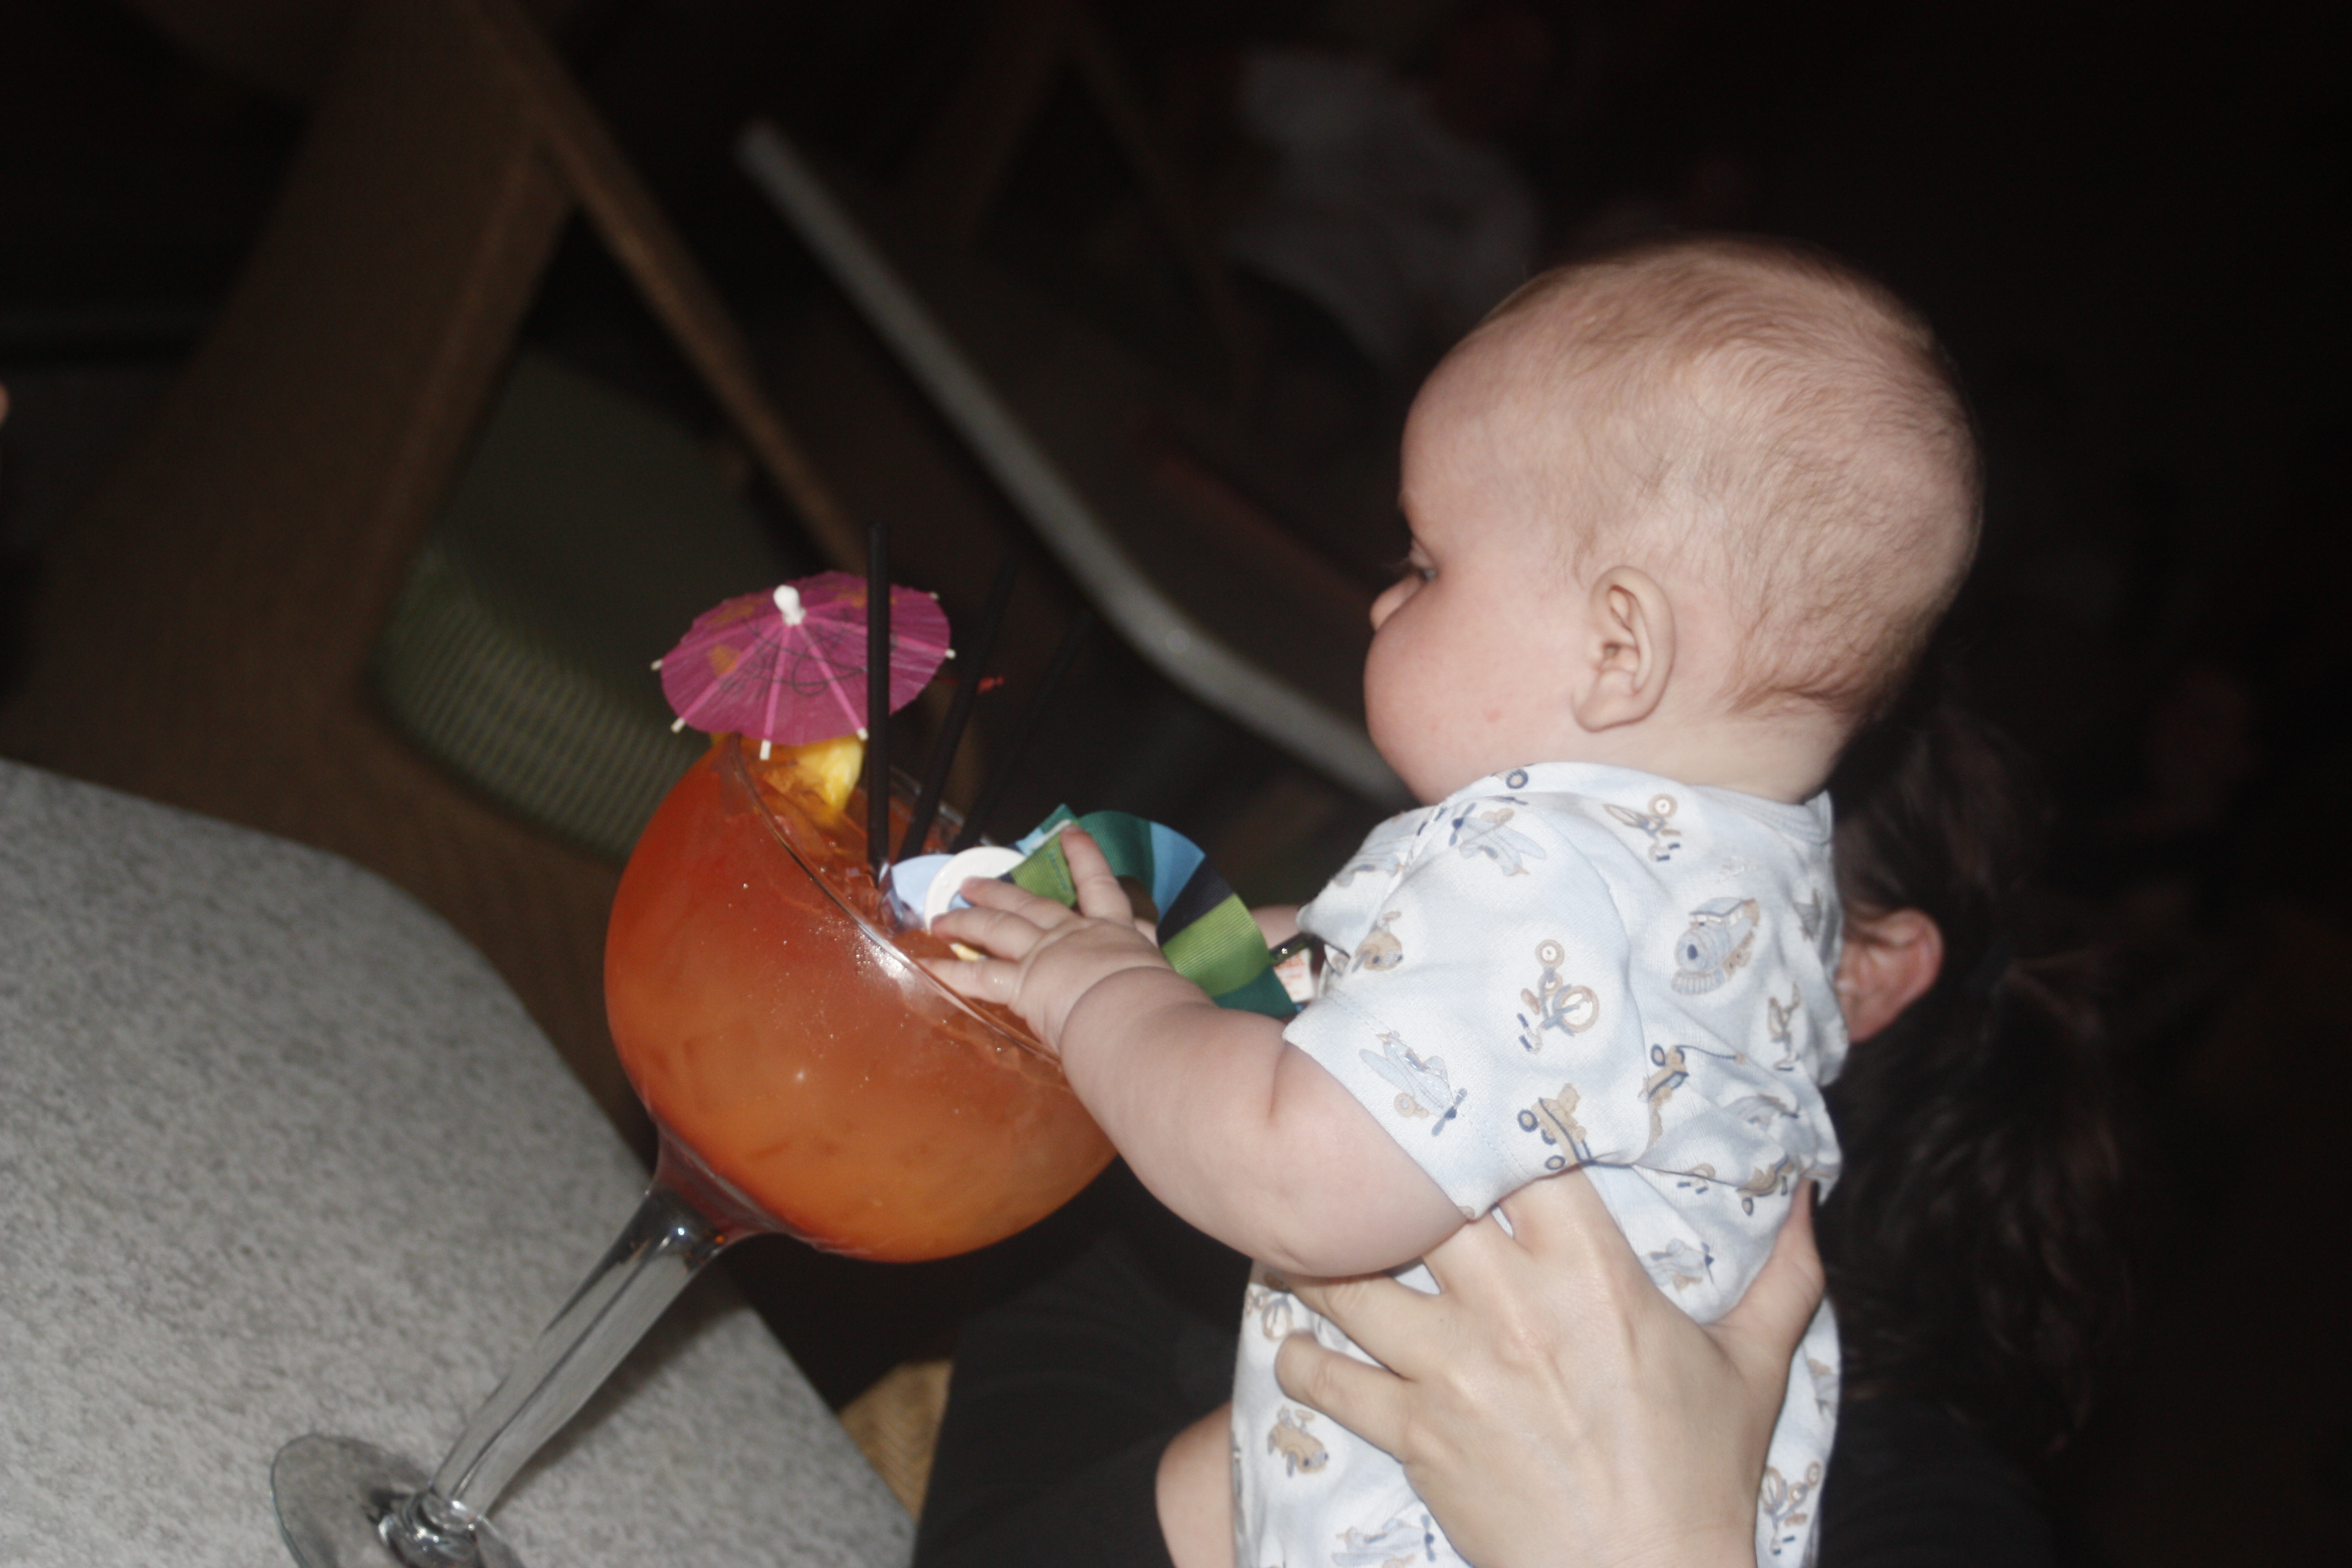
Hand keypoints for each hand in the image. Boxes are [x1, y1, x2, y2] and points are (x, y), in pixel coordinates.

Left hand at [929, 827, 1176, 1050]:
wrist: (1136, 1011)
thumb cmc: (1159, 999)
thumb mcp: (1164, 973)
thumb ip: (1152, 963)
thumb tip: (1159, 970)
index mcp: (1115, 932)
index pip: (1100, 887)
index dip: (1085, 858)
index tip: (1070, 834)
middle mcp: (1073, 936)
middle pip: (1031, 905)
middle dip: (1000, 892)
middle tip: (972, 882)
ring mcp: (1044, 956)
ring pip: (998, 930)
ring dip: (967, 921)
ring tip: (941, 916)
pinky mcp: (1023, 983)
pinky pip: (979, 977)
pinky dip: (951, 971)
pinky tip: (927, 966)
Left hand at [1274, 1171, 1823, 1567]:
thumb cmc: (1701, 1480)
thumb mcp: (1754, 1369)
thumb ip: (1784, 1275)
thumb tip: (1813, 1195)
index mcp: (1590, 1274)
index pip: (1522, 1159)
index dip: (1487, 1124)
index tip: (1463, 1104)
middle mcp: (1511, 1307)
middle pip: (1413, 1203)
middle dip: (1382, 1182)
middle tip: (1359, 1167)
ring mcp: (1453, 1369)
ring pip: (1347, 1283)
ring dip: (1317, 1262)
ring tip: (1301, 1241)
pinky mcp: (1416, 1434)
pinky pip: (1327, 1381)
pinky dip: (1301, 1360)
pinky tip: (1296, 1343)